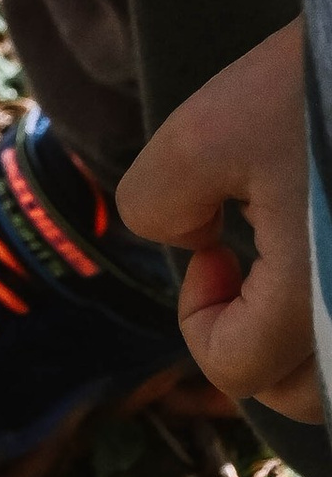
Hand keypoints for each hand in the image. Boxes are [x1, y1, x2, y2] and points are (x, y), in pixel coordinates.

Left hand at [119, 21, 321, 419]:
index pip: (235, 370)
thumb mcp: (208, 129)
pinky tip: (322, 242)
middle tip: (244, 254)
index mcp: (318, 303)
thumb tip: (194, 243)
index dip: (197, 313)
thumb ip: (160, 198)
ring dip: (303, 338)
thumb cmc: (319, 84)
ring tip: (289, 254)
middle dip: (253, 338)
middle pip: (297, 392)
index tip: (214, 241)